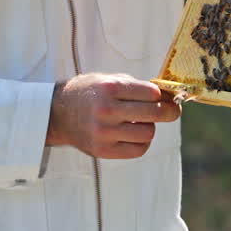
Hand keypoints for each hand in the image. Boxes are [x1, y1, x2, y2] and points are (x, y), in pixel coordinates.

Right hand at [45, 73, 180, 159]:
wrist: (57, 114)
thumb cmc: (90, 93)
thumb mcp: (109, 80)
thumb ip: (137, 87)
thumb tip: (169, 98)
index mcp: (109, 88)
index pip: (152, 93)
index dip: (162, 95)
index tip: (164, 97)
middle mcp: (106, 110)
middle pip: (155, 113)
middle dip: (170, 111)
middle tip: (172, 111)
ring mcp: (103, 132)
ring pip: (148, 133)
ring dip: (149, 127)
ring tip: (139, 122)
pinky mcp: (102, 150)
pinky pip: (139, 150)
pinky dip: (142, 142)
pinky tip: (133, 135)